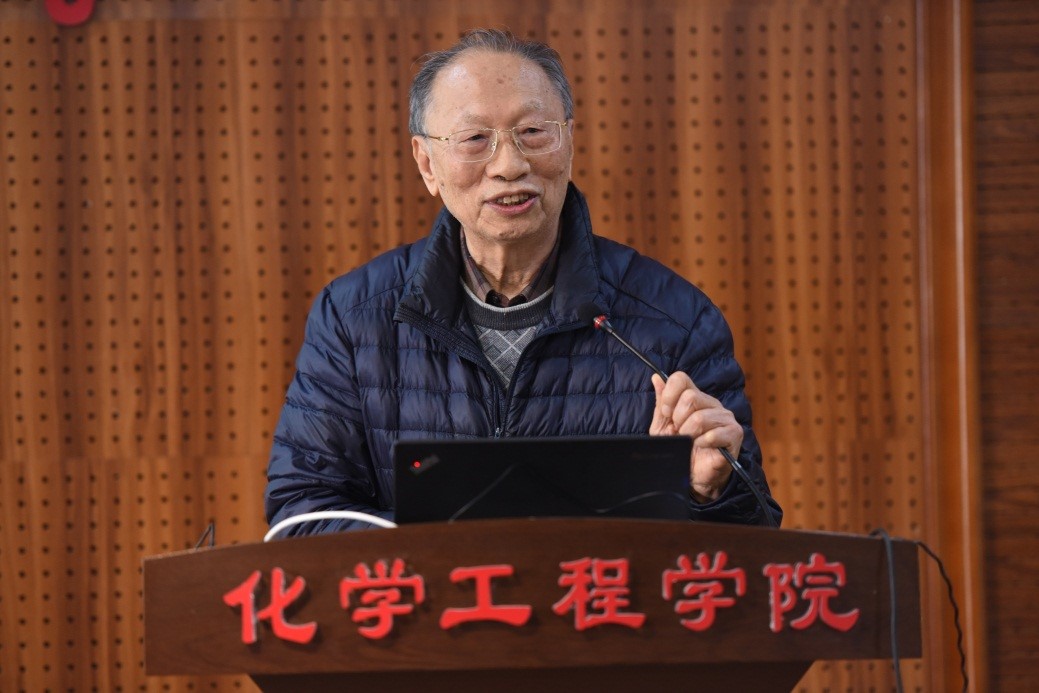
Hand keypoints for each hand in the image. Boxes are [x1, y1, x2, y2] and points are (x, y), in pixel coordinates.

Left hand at [650, 372, 741, 502]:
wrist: (693, 476)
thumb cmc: (680, 449)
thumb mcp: (664, 426)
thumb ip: (662, 403)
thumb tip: (656, 378)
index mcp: (695, 398)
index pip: (681, 379)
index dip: (669, 395)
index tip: (667, 414)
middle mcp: (712, 404)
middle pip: (690, 398)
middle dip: (678, 420)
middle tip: (681, 432)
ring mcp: (725, 418)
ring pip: (700, 418)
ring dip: (689, 434)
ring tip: (690, 442)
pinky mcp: (734, 434)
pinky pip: (712, 435)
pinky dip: (701, 444)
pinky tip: (702, 447)